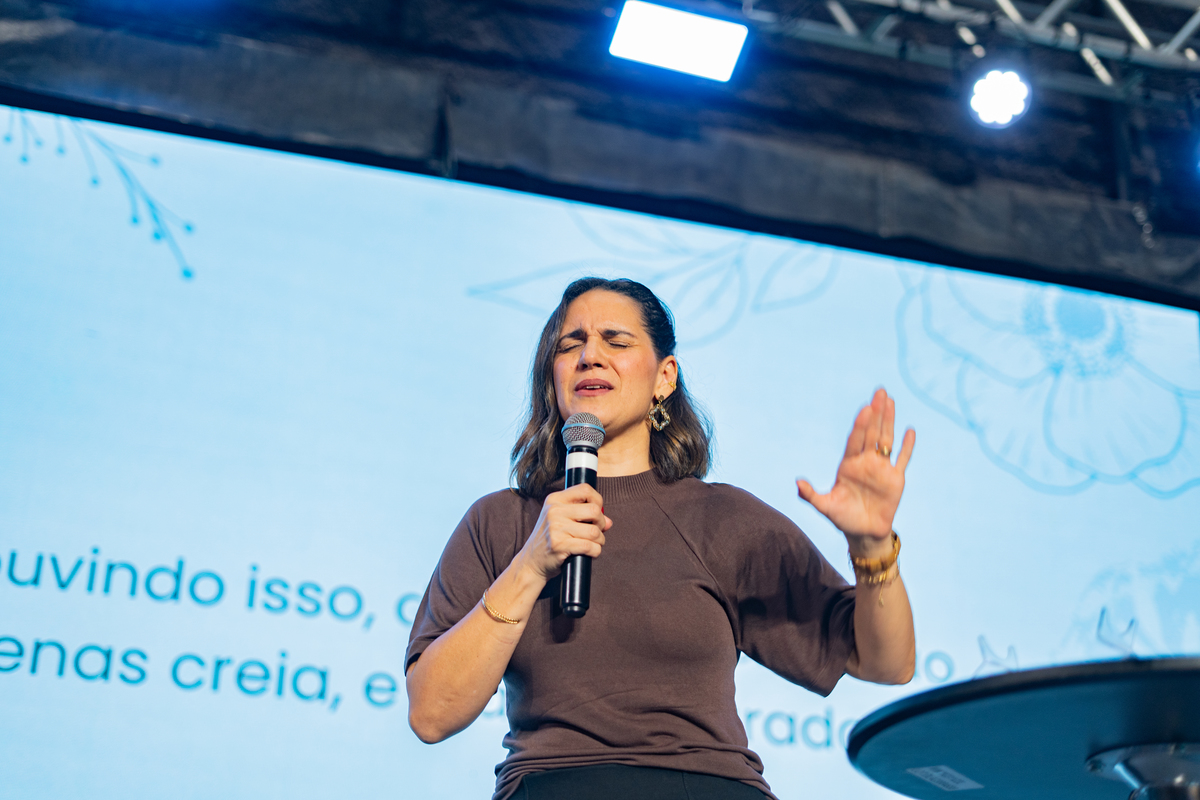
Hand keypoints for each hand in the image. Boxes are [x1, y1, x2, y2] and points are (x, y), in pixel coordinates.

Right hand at [517, 483, 611, 580]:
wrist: (531, 562)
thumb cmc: (549, 539)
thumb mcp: (561, 520)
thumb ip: (584, 516)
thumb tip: (609, 521)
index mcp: (555, 499)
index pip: (585, 489)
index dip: (598, 499)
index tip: (597, 511)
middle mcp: (554, 511)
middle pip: (594, 510)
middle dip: (601, 523)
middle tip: (597, 531)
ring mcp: (556, 528)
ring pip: (594, 531)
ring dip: (600, 540)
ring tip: (594, 544)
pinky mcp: (560, 545)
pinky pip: (590, 546)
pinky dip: (595, 551)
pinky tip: (590, 552)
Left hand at [797, 388, 914, 556]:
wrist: (864, 533)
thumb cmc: (842, 518)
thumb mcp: (825, 507)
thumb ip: (811, 495)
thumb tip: (797, 483)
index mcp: (848, 464)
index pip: (855, 440)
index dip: (860, 425)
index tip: (865, 409)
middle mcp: (865, 462)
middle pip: (872, 433)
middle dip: (876, 413)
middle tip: (880, 391)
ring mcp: (881, 469)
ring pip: (887, 440)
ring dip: (890, 421)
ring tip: (891, 401)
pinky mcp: (896, 479)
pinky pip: (903, 459)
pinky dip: (907, 446)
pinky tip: (910, 431)